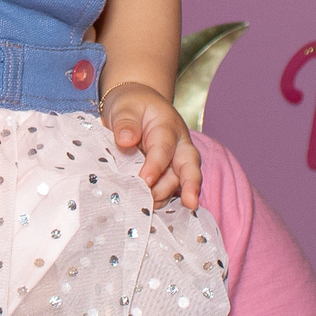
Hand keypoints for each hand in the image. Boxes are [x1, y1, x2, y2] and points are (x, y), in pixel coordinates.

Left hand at [101, 82, 201, 207]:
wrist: (137, 105)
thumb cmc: (131, 106)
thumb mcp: (125, 107)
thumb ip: (126, 123)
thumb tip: (126, 140)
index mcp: (168, 127)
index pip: (164, 148)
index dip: (156, 166)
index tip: (145, 180)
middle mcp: (179, 147)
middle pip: (190, 167)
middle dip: (191, 185)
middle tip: (190, 203)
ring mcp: (177, 163)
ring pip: (178, 183)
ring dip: (165, 196)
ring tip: (147, 207)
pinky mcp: (170, 176)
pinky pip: (169, 191)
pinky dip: (160, 201)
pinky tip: (148, 210)